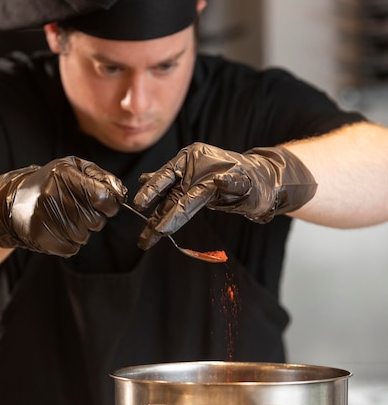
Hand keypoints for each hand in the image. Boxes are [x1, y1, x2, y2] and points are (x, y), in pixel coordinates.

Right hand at [0, 156, 126, 256]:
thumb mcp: (76, 168)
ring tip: (67, 219)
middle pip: (96, 220)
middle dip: (95, 219)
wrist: (14, 200)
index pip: (102, 197)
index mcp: (64, 174)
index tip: (106, 204)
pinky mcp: (39, 235)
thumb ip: (103, 178)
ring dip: (82, 231)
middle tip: (81, 211)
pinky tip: (59, 230)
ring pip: (84, 236)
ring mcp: (44, 216)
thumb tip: (122, 195)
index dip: (110, 204)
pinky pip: (71, 248)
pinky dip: (70, 243)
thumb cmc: (52, 182)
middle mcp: (53, 194)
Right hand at [133, 142, 316, 248]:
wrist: (261, 177)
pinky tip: (143, 196)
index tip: (160, 229)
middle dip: (156, 218)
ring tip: (145, 238)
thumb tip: (221, 182)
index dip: (172, 214)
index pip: (185, 195)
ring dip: (155, 217)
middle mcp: (192, 167)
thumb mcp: (250, 184)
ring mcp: (190, 175)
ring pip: (168, 198)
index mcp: (204, 166)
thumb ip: (234, 183)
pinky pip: (170, 190)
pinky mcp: (190, 182)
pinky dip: (157, 193)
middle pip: (170, 196)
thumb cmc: (257, 183)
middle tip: (145, 238)